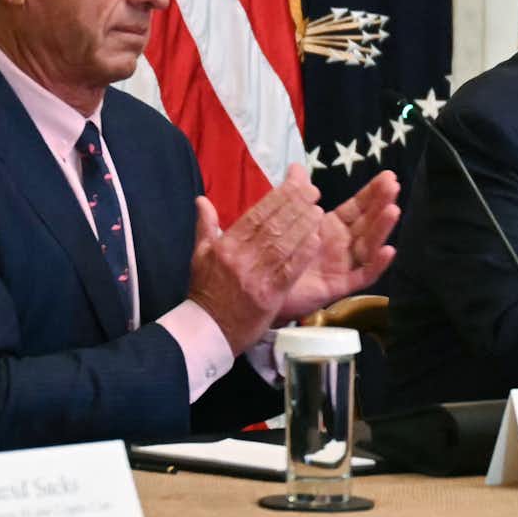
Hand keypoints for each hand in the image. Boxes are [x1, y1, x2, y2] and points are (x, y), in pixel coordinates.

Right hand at [187, 167, 324, 349]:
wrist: (208, 330)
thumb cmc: (206, 292)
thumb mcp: (199, 256)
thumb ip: (206, 226)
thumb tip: (201, 200)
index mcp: (225, 246)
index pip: (255, 216)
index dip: (277, 199)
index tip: (295, 185)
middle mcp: (240, 259)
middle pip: (272, 227)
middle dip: (294, 206)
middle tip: (314, 192)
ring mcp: (255, 278)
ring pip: (282, 246)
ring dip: (302, 227)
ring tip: (317, 211)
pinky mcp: (269, 297)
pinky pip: (289, 271)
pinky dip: (302, 255)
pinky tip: (315, 241)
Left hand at [275, 169, 402, 321]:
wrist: (264, 287)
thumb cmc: (281, 254)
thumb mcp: (289, 220)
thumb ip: (296, 193)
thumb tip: (296, 166)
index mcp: (333, 227)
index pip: (358, 207)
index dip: (372, 192)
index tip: (388, 176)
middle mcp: (343, 245)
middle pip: (368, 223)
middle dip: (381, 204)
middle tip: (394, 186)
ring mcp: (343, 266)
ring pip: (369, 246)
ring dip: (382, 229)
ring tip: (393, 211)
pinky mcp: (340, 286)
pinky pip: (363, 276)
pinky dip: (377, 265)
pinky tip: (388, 250)